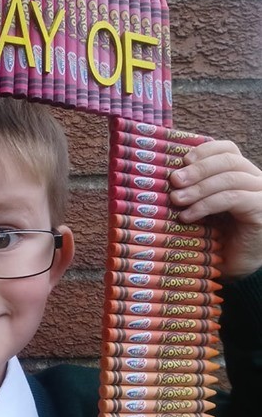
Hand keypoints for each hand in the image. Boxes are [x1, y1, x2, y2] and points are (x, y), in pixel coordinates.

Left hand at [169, 140, 261, 279]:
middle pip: (229, 160)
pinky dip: (207, 205)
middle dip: (198, 169)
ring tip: (176, 199)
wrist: (233, 268)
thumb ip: (190, 189)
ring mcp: (261, 193)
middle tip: (173, 181)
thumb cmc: (213, 237)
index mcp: (241, 173)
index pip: (227, 149)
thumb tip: (164, 175)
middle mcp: (256, 179)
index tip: (181, 161)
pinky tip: (188, 216)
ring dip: (199, 188)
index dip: (204, 151)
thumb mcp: (199, 207)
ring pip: (230, 178)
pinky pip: (233, 198)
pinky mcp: (261, 209)